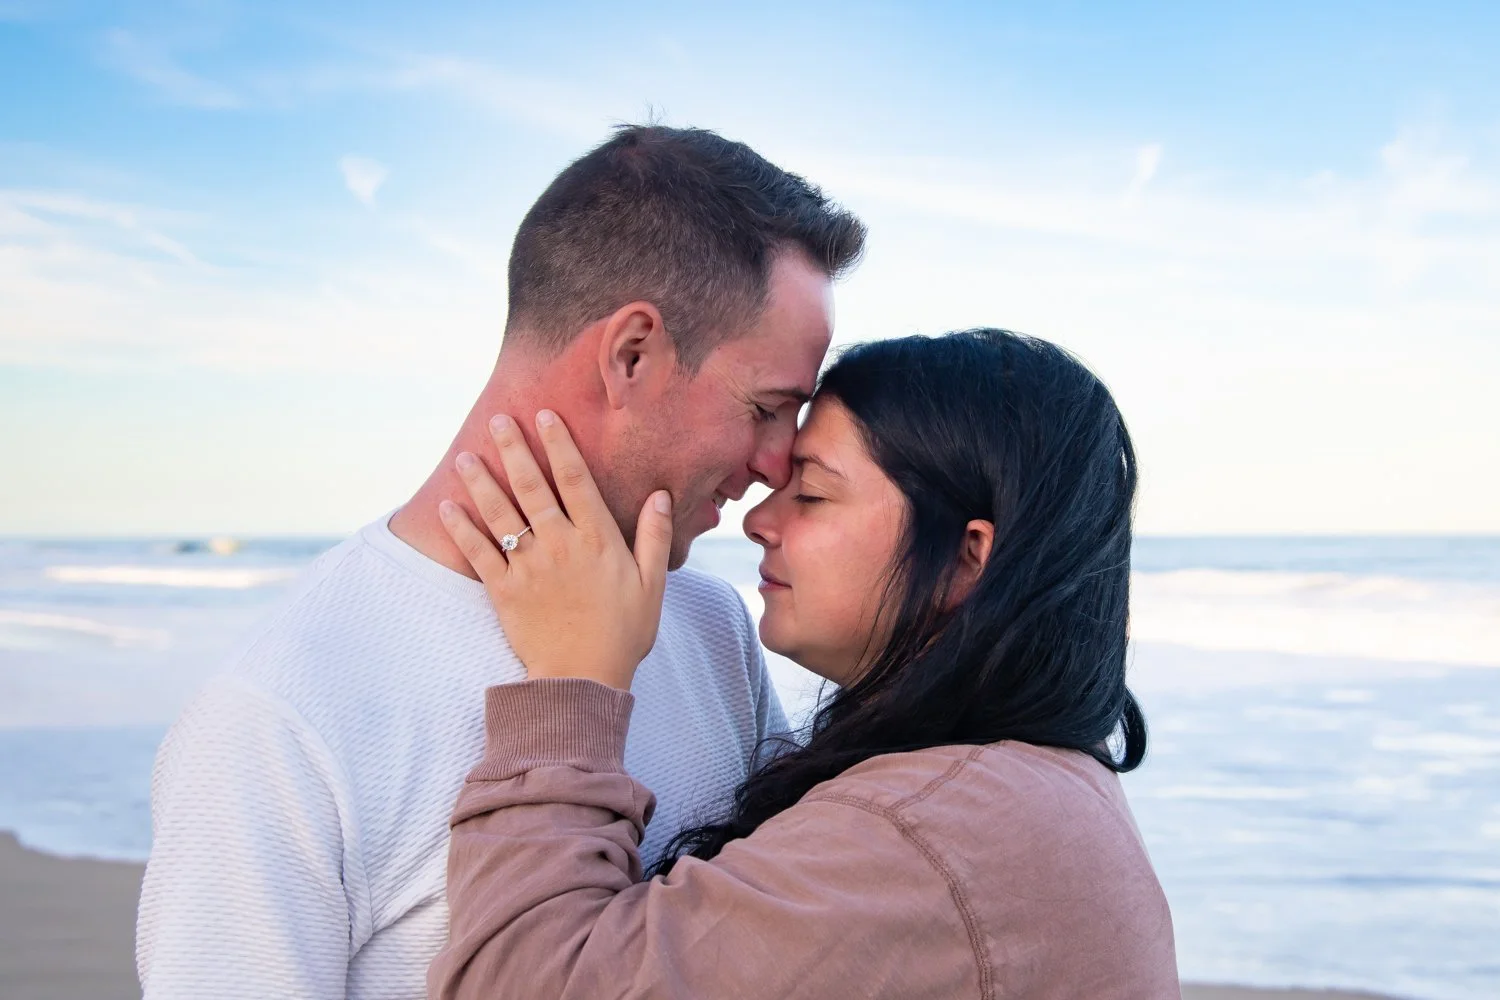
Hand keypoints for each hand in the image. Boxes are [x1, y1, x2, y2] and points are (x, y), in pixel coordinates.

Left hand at [438, 410, 672, 689]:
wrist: (583, 680)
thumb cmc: (624, 634)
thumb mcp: (652, 585)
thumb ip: (653, 537)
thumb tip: (660, 495)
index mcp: (597, 539)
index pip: (575, 479)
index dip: (559, 443)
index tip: (545, 415)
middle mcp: (559, 544)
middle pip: (531, 486)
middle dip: (513, 449)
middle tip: (498, 419)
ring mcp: (528, 566)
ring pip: (500, 513)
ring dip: (480, 481)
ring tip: (465, 455)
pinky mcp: (503, 590)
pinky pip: (477, 552)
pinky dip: (461, 527)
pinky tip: (448, 505)